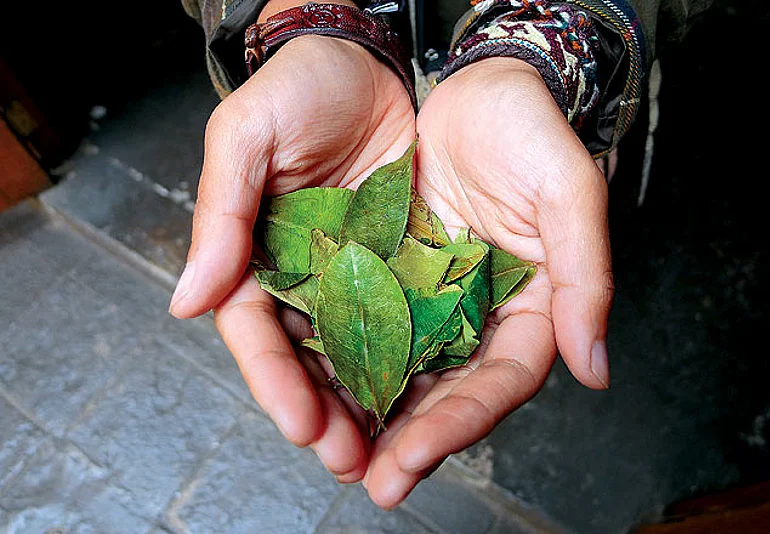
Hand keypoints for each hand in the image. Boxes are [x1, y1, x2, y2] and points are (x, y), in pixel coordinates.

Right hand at [169, 17, 415, 482]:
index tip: (298, 423)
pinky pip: (410, 319)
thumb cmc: (296, 90)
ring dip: (374, 404)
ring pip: (361, 352)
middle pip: (310, 358)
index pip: (257, 331)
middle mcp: (305, 276)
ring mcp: (356, 274)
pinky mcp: (404, 263)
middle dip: (328, 412)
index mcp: (257, 255)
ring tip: (393, 451)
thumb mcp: (247, 138)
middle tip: (352, 459)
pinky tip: (431, 395)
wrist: (363, 60)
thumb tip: (185, 302)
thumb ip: (221, 215)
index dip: (274, 379)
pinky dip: (416, 360)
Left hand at [363, 58, 613, 506]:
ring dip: (368, 412)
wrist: (478, 87)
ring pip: (400, 368)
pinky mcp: (390, 273)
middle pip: (445, 391)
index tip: (413, 457)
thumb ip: (587, 277)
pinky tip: (314, 384)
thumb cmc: (530, 131)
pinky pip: (364, 322)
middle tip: (371, 480)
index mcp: (530, 307)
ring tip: (333, 449)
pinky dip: (342, 355)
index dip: (460, 424)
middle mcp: (477, 314)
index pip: (498, 381)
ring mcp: (431, 297)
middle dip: (408, 439)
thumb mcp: (569, 193)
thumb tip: (596, 369)